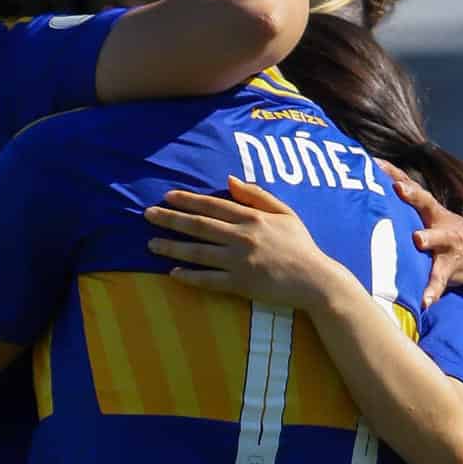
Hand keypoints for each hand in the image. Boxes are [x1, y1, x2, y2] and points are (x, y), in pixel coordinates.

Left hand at [144, 176, 349, 311]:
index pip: (212, 206)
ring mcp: (239, 262)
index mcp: (252, 218)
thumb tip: (229, 179)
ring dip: (172, 247)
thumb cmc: (300, 245)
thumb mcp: (284, 212)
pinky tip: (173, 274)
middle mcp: (242, 237)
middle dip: (170, 219)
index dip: (187, 200)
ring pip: (198, 253)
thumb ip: (256, 195)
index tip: (167, 197)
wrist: (315, 280)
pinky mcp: (240, 284)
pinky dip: (190, 277)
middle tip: (147, 215)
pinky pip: (209, 280)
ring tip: (151, 244)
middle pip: (199, 226)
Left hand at [381, 162, 462, 307]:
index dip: (395, 173)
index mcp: (430, 210)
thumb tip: (366, 189)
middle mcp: (438, 222)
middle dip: (412, 196)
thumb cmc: (442, 231)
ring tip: (418, 240)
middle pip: (426, 205)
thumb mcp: (427, 216)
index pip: (411, 185)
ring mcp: (446, 245)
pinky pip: (439, 281)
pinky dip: (431, 291)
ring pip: (438, 240)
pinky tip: (423, 302)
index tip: (377, 163)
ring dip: (429, 238)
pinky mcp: (450, 269)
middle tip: (399, 189)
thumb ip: (403, 206)